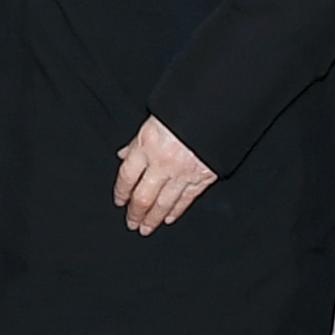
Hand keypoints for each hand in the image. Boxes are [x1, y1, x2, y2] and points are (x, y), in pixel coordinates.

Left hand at [114, 117, 216, 234]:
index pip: (127, 177)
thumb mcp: (153, 120)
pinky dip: (176, 211)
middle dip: (135, 213)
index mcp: (147, 145)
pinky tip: (169, 218)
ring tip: (146, 228)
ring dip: (153, 218)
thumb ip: (137, 142)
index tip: (119, 201)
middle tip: (131, 223)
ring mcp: (183, 172)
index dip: (121, 192)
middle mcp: (163, 162)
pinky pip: (186, 200)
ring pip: (164, 203)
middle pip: (143, 196)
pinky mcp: (202, 177)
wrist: (216, 106)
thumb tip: (123, 155)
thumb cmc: (183, 108)